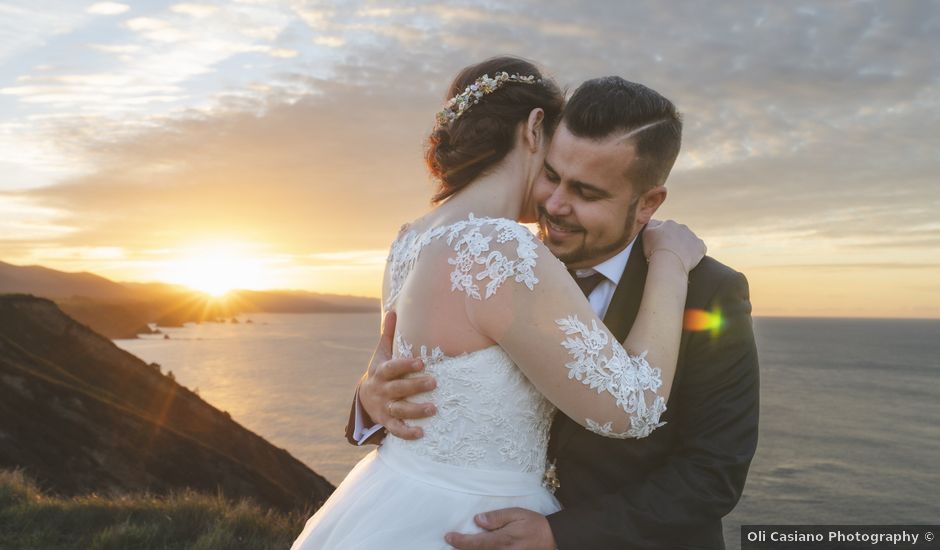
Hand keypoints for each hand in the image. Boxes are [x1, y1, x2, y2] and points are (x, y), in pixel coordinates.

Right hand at [359, 311, 436, 439]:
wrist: (364, 397)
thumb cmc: (381, 371)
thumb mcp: (381, 354)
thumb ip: (388, 335)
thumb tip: (394, 310)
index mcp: (381, 372)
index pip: (393, 368)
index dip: (406, 365)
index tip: (422, 362)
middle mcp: (382, 390)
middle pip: (398, 389)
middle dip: (416, 386)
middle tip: (435, 382)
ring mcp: (384, 407)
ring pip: (399, 410)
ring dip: (416, 410)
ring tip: (434, 409)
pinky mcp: (387, 422)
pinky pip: (396, 430)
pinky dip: (407, 433)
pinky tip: (422, 433)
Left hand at [445, 508, 554, 549]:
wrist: (554, 539)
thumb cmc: (535, 525)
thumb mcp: (517, 514)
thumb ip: (497, 517)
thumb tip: (477, 520)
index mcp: (502, 540)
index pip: (475, 544)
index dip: (459, 542)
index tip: (449, 537)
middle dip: (462, 549)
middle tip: (452, 541)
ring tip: (463, 545)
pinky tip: (477, 549)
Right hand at [642, 219, 705, 273]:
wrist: (669, 262)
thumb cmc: (655, 249)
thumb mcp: (646, 233)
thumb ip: (650, 224)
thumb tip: (655, 221)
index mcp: (668, 223)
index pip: (664, 228)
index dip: (661, 238)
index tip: (658, 247)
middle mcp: (682, 227)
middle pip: (677, 233)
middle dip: (673, 240)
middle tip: (667, 253)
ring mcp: (692, 236)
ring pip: (688, 240)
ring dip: (683, 246)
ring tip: (676, 258)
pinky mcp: (700, 246)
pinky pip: (699, 248)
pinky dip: (694, 253)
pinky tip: (687, 260)